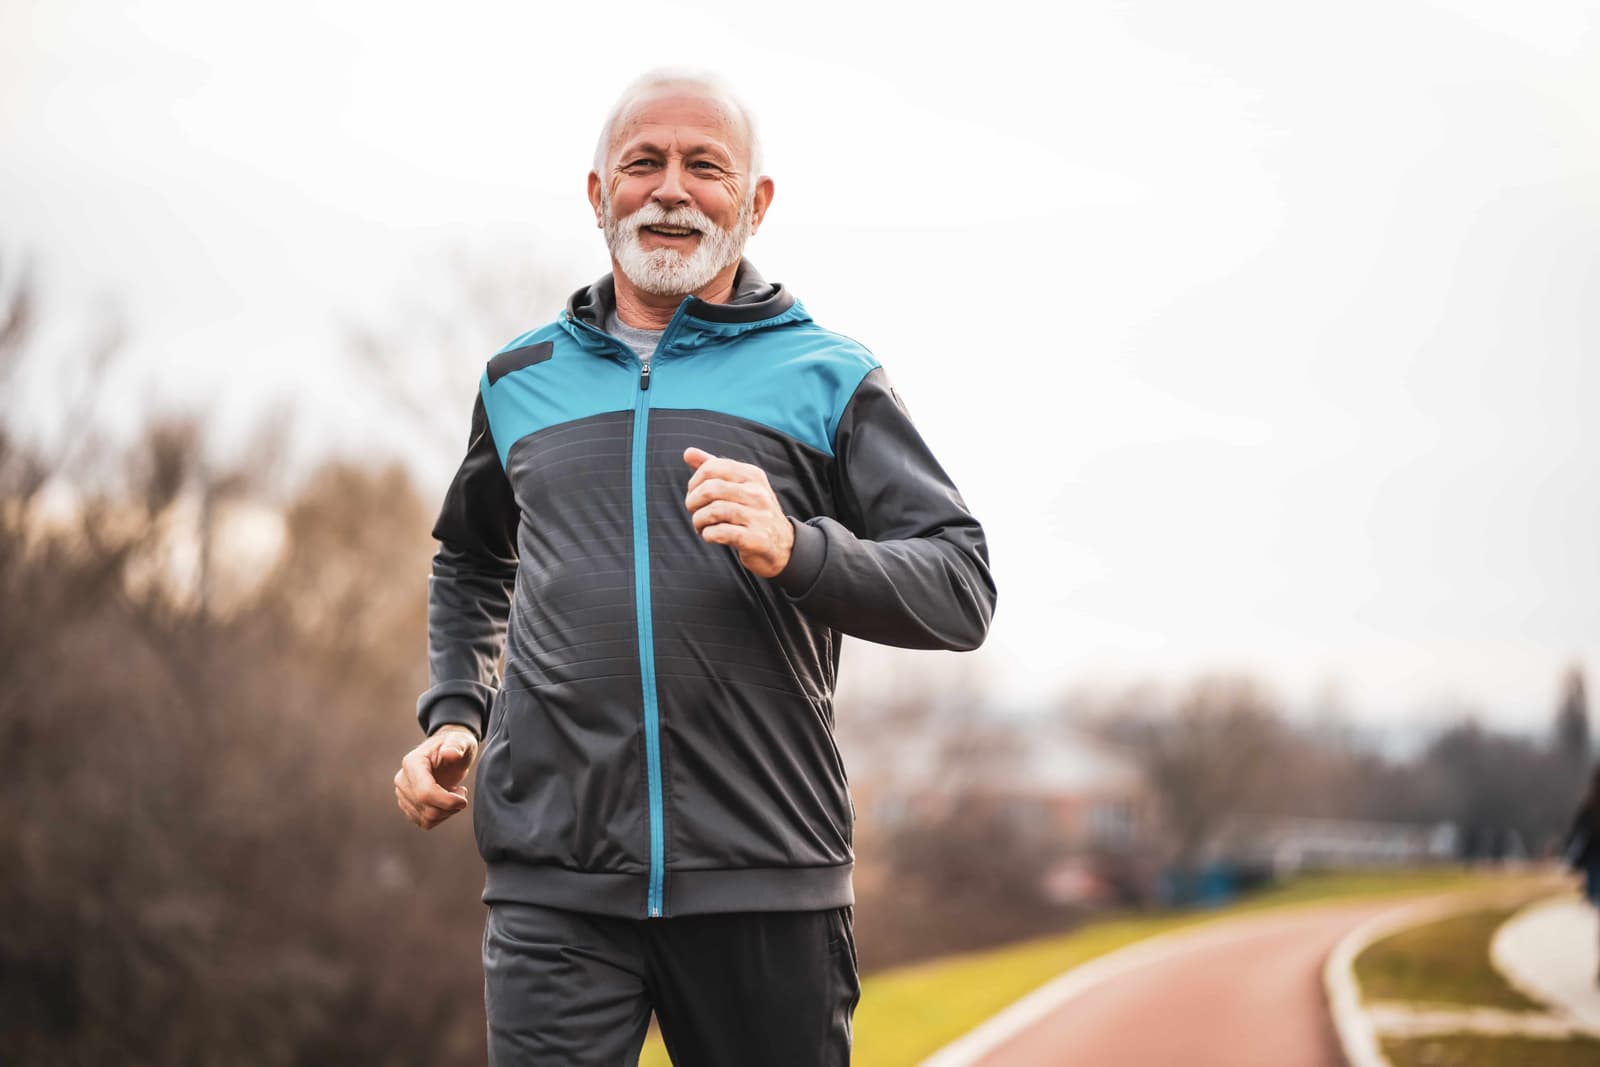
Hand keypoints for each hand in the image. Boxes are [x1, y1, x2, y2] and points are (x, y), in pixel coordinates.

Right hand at [394, 725, 477, 829]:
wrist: (448, 752)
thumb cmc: (456, 744)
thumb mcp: (461, 740)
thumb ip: (457, 745)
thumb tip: (450, 753)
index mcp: (412, 763)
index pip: (425, 793)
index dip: (447, 801)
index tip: (464, 798)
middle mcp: (402, 779)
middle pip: (426, 808)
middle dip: (450, 807)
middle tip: (462, 793)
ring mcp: (402, 794)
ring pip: (426, 819)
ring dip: (447, 812)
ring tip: (455, 794)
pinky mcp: (408, 805)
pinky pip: (424, 822)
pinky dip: (441, 817)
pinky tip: (446, 802)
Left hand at [683, 447, 794, 578]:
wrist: (782, 544)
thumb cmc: (752, 512)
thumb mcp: (739, 486)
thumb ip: (713, 468)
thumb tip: (688, 452)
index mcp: (753, 475)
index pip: (712, 467)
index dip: (694, 482)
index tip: (694, 494)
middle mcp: (758, 493)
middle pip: (710, 489)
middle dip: (692, 502)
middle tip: (694, 511)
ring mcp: (759, 516)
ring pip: (713, 511)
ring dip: (698, 520)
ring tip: (700, 526)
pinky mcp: (755, 539)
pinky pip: (719, 533)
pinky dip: (708, 534)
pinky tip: (710, 535)